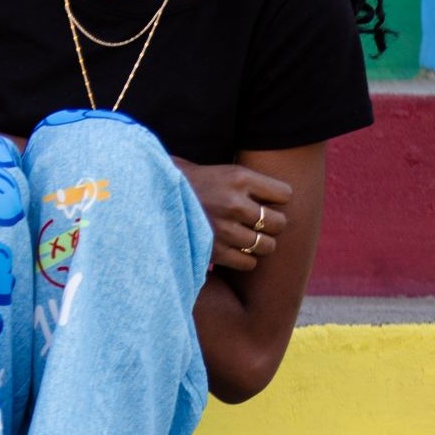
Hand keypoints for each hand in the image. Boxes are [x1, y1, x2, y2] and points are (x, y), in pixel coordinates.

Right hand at [177, 158, 295, 271]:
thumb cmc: (190, 184)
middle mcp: (234, 203)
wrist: (149, 196)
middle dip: (271, 224)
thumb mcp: (223, 172)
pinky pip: (248, 262)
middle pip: (279, 222)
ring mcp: (224, 228)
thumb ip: (252, 184)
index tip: (264, 200)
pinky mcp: (213, 250)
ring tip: (244, 237)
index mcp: (239, 177)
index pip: (285, 194)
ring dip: (259, 244)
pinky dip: (244, 259)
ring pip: (266, 245)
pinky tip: (233, 249)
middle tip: (256, 222)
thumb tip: (284, 200)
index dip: (276, 199)